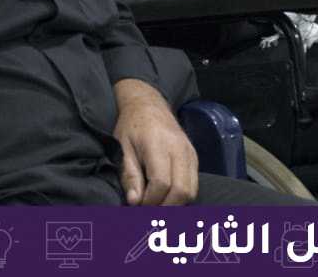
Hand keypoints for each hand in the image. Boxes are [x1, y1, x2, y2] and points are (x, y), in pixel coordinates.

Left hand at [113, 79, 198, 205]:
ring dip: (175, 205)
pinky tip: (166, 198)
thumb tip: (134, 202)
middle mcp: (180, 150)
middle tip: (148, 213)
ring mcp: (190, 153)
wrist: (148, 104)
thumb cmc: (131, 126)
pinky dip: (181, 196)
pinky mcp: (194, 157)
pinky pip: (193, 184)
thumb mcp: (122, 148)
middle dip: (165, 208)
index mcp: (159, 145)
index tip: (137, 207)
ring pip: (192, 190)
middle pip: (182, 191)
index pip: (162, 183)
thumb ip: (130, 176)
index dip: (150, 202)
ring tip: (156, 207)